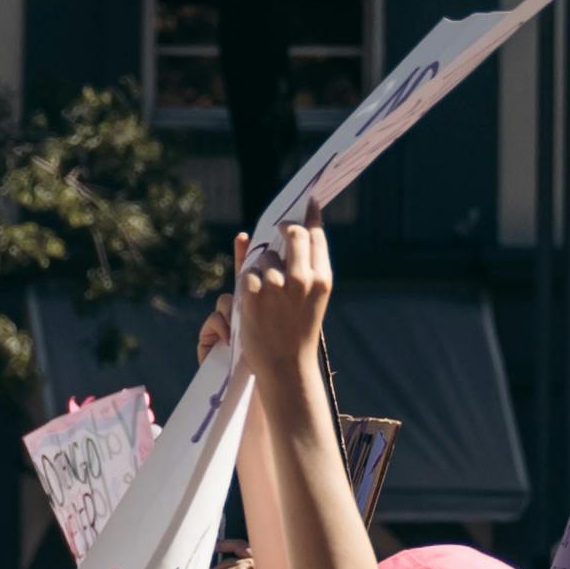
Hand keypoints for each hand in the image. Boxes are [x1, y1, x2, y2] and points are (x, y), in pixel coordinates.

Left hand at [229, 218, 335, 375]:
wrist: (285, 365)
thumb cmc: (299, 331)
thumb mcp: (312, 299)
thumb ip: (308, 267)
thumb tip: (299, 233)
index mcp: (322, 279)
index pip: (316, 236)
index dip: (311, 216)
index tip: (308, 203)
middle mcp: (303, 279)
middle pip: (292, 234)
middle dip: (284, 228)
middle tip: (277, 228)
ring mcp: (278, 285)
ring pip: (265, 257)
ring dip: (262, 268)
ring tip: (268, 296)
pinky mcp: (254, 292)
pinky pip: (247, 273)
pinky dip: (248, 284)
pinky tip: (255, 304)